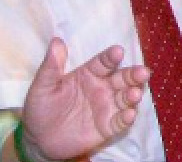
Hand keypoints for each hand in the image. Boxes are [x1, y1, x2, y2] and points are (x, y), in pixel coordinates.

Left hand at [21, 38, 150, 159]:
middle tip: (142, 72)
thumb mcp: (42, 86)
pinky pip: (119, 122)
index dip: (111, 57)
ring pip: (125, 98)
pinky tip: (129, 114)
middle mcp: (102, 88)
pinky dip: (126, 118)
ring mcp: (106, 107)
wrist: (39, 140)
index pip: (104, 62)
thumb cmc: (41, 108)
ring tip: (135, 93)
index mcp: (88, 74)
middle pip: (122, 78)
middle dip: (133, 75)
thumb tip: (56, 41)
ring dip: (132, 95)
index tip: (118, 51)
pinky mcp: (107, 127)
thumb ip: (51, 66)